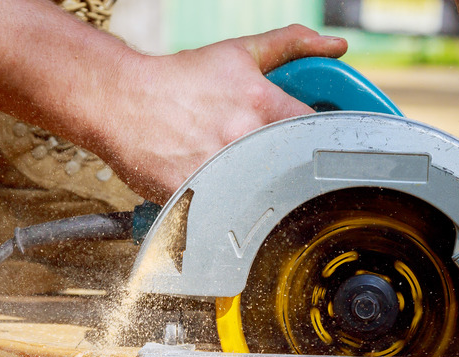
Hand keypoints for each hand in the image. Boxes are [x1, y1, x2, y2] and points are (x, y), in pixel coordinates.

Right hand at [96, 25, 347, 202]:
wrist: (122, 102)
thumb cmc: (180, 79)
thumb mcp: (238, 53)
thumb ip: (290, 45)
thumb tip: (335, 45)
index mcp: (262, 103)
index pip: (316, 130)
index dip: (315, 138)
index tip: (304, 142)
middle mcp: (246, 138)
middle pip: (291, 166)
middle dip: (283, 164)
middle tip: (265, 158)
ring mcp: (222, 170)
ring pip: (263, 192)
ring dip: (257, 185)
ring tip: (236, 170)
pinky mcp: (199, 196)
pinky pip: (228, 209)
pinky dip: (228, 203)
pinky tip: (215, 185)